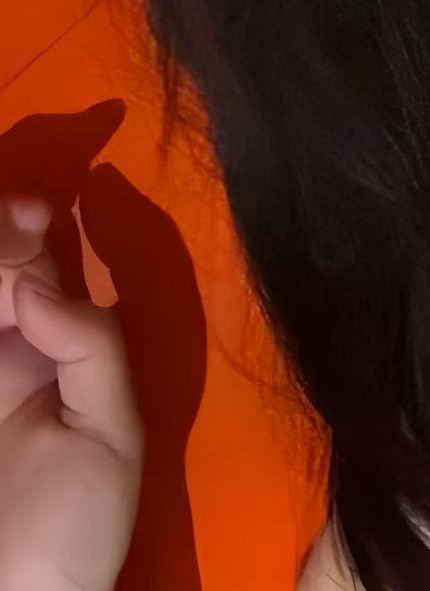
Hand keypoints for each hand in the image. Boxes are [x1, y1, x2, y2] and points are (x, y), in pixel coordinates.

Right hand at [0, 195, 142, 590]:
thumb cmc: (74, 529)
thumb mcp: (111, 433)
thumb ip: (89, 350)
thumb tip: (38, 286)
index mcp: (52, 351)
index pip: (37, 268)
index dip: (33, 227)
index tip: (38, 208)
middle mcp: (4, 352)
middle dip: (1, 234)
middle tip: (14, 223)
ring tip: (6, 243)